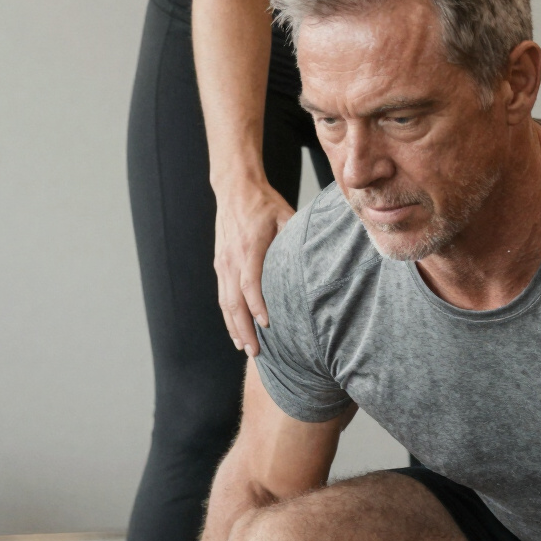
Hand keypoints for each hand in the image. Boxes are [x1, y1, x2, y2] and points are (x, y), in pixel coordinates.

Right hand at [213, 181, 295, 356]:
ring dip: (234, 327)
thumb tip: (321, 255)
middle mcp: (231, 258)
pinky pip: (221, 295)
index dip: (257, 306)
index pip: (250, 283)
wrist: (235, 188)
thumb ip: (297, 237)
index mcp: (249, 247)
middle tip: (256, 351)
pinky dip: (228, 315)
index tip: (268, 325)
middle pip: (234, 301)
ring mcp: (222, 262)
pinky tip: (236, 330)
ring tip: (245, 348)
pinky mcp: (219, 263)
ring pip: (225, 302)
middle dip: (244, 329)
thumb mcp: (286, 215)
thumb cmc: (264, 203)